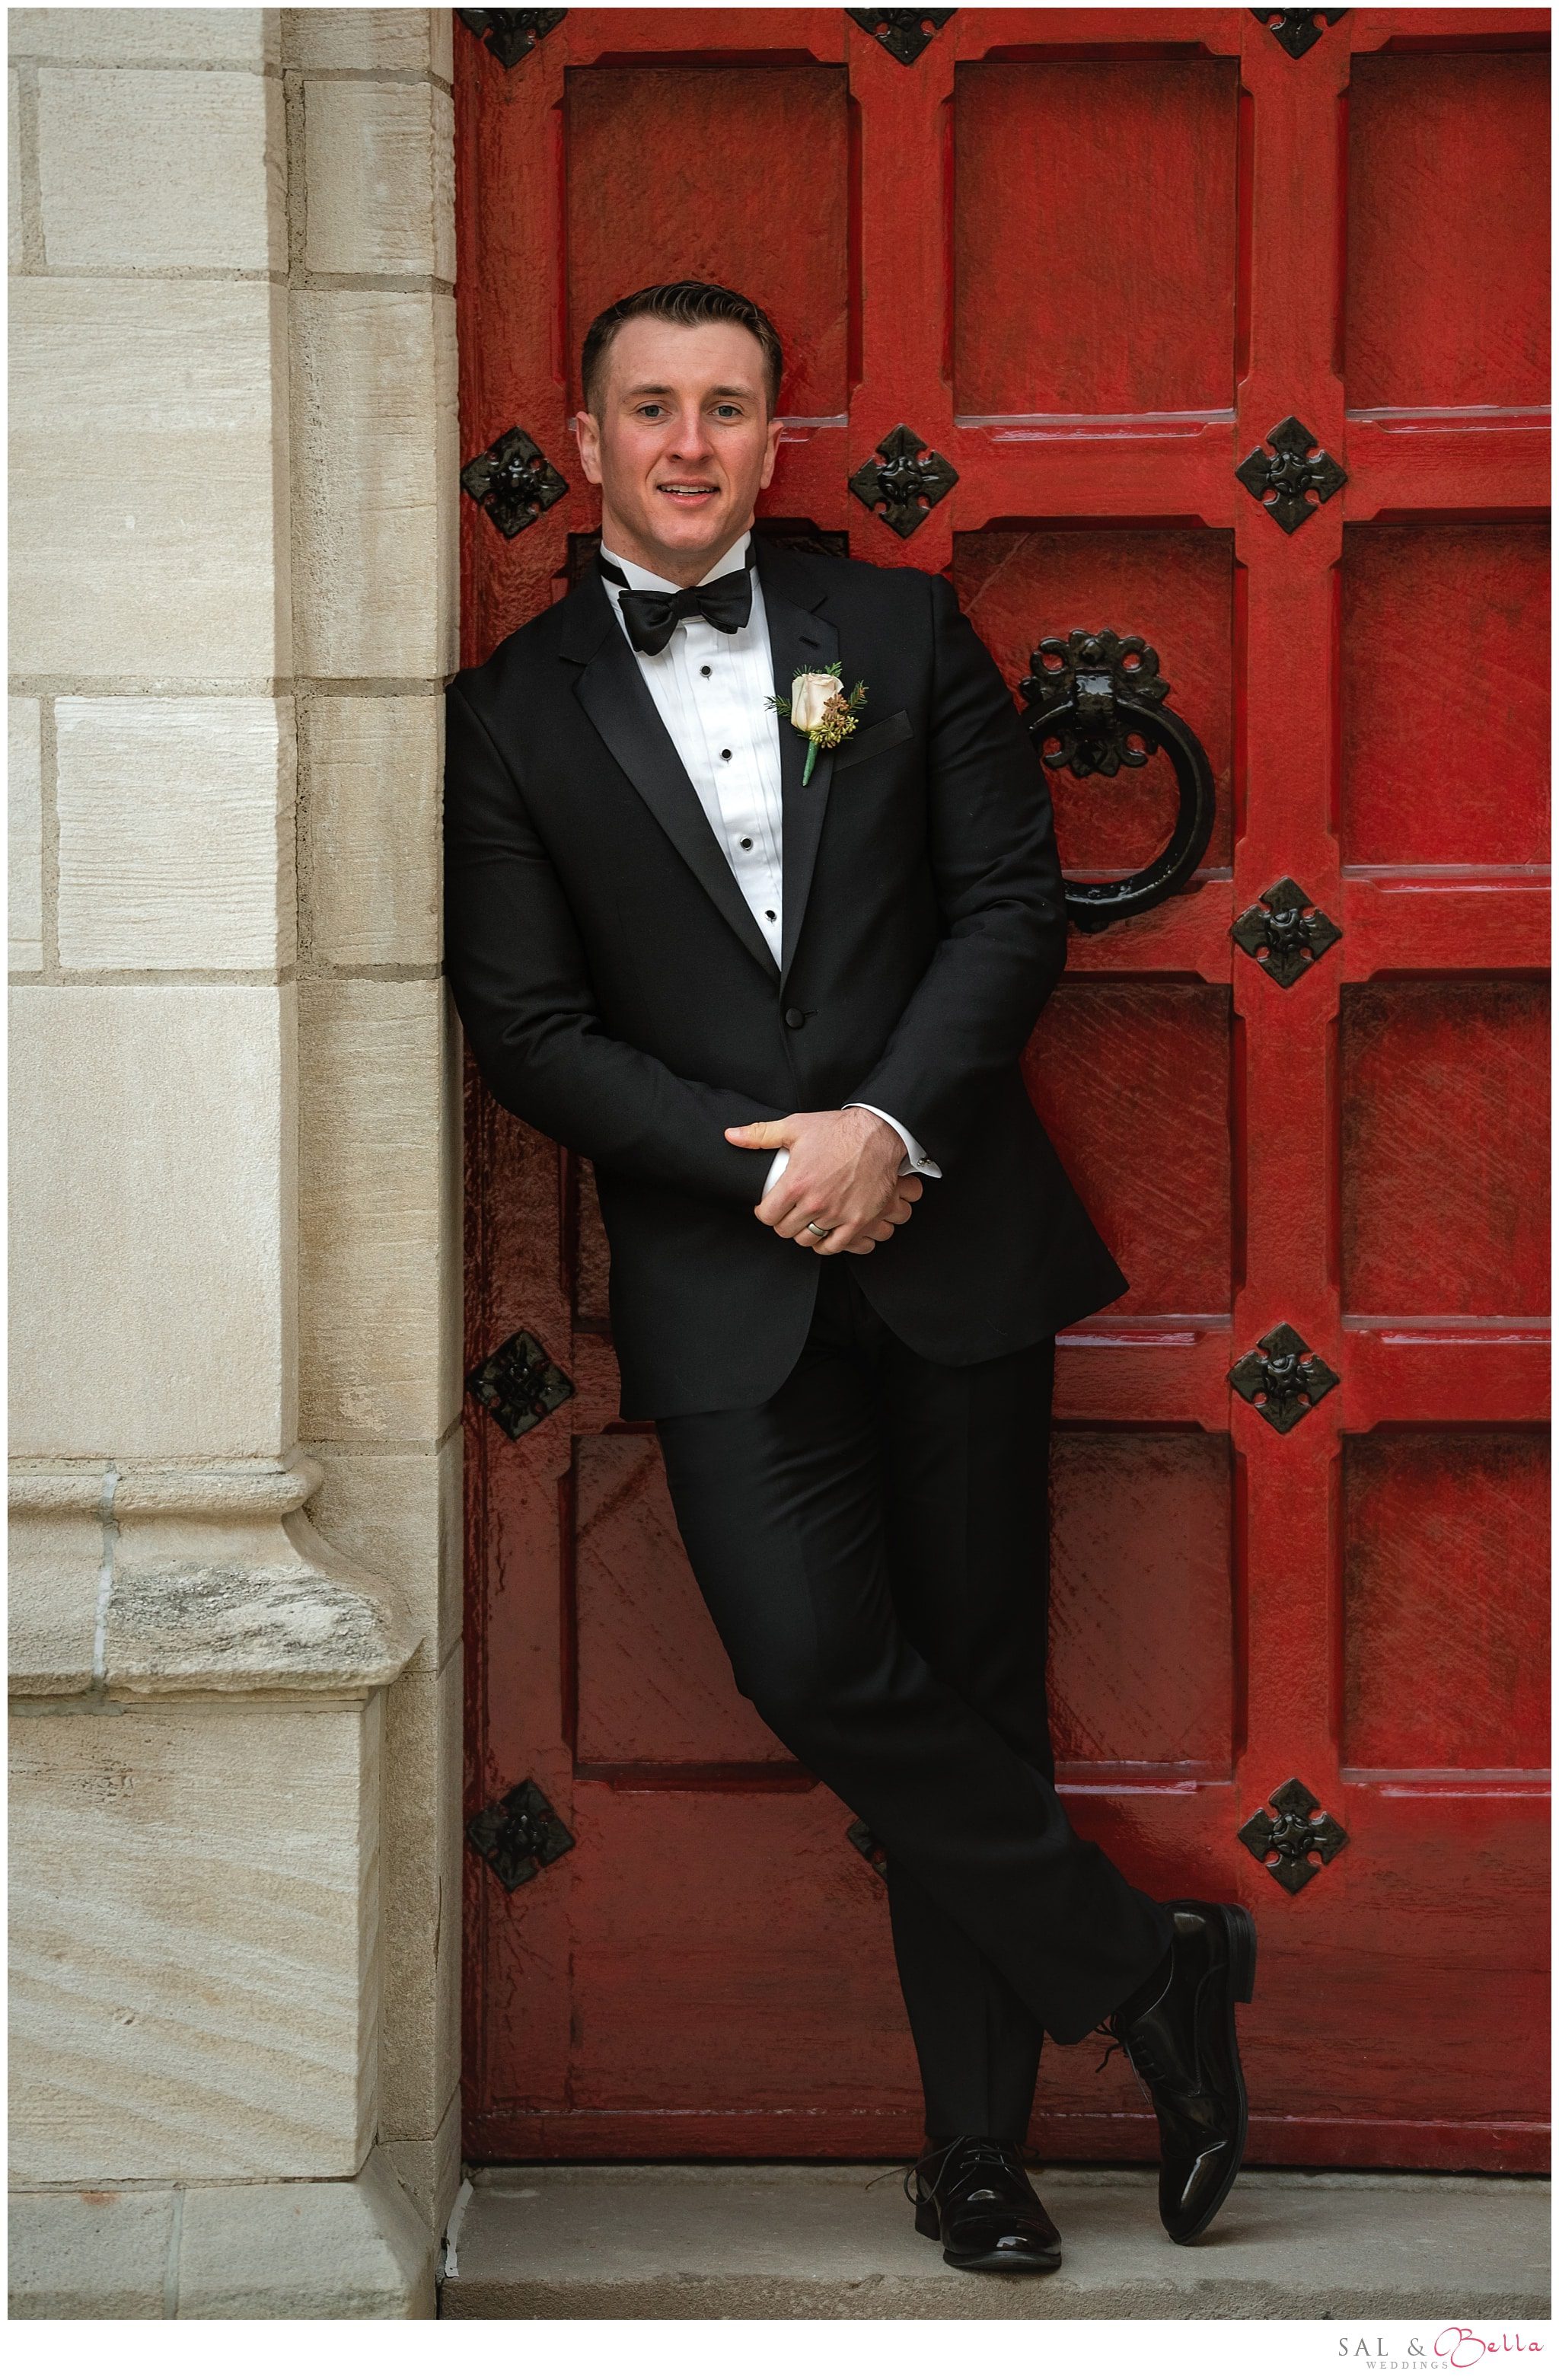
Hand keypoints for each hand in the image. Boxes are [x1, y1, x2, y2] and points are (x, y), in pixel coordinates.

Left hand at [724, 1109, 925, 1254]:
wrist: (879, 1134)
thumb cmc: (837, 1130)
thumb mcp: (795, 1127)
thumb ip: (760, 1135)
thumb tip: (730, 1136)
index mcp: (796, 1183)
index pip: (767, 1216)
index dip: (764, 1213)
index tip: (768, 1208)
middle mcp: (815, 1203)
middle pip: (785, 1231)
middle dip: (783, 1222)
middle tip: (787, 1213)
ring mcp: (838, 1215)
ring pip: (808, 1240)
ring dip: (804, 1232)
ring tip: (806, 1221)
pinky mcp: (859, 1221)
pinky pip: (835, 1247)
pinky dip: (826, 1244)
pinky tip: (824, 1233)